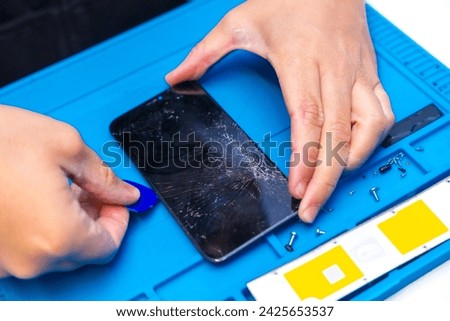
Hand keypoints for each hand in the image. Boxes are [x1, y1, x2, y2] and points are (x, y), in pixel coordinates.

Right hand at [0, 106, 139, 277]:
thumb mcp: (66, 146)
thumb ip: (105, 178)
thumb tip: (123, 193)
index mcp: (58, 235)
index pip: (109, 246)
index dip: (119, 220)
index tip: (118, 201)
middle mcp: (31, 258)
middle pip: (84, 251)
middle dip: (96, 219)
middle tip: (95, 190)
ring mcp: (7, 260)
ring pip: (57, 250)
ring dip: (71, 223)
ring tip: (65, 188)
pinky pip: (30, 248)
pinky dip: (43, 228)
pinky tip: (40, 200)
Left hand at [166, 0, 393, 221]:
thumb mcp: (239, 21)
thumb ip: (205, 53)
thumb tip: (177, 77)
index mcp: (299, 60)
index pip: (306, 117)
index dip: (304, 157)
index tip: (296, 188)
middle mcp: (332, 70)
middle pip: (336, 134)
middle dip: (325, 178)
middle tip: (309, 207)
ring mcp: (355, 73)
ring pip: (368, 126)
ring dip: (353, 161)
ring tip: (331, 184)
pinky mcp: (369, 74)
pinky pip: (382, 112)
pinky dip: (373, 139)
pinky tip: (355, 154)